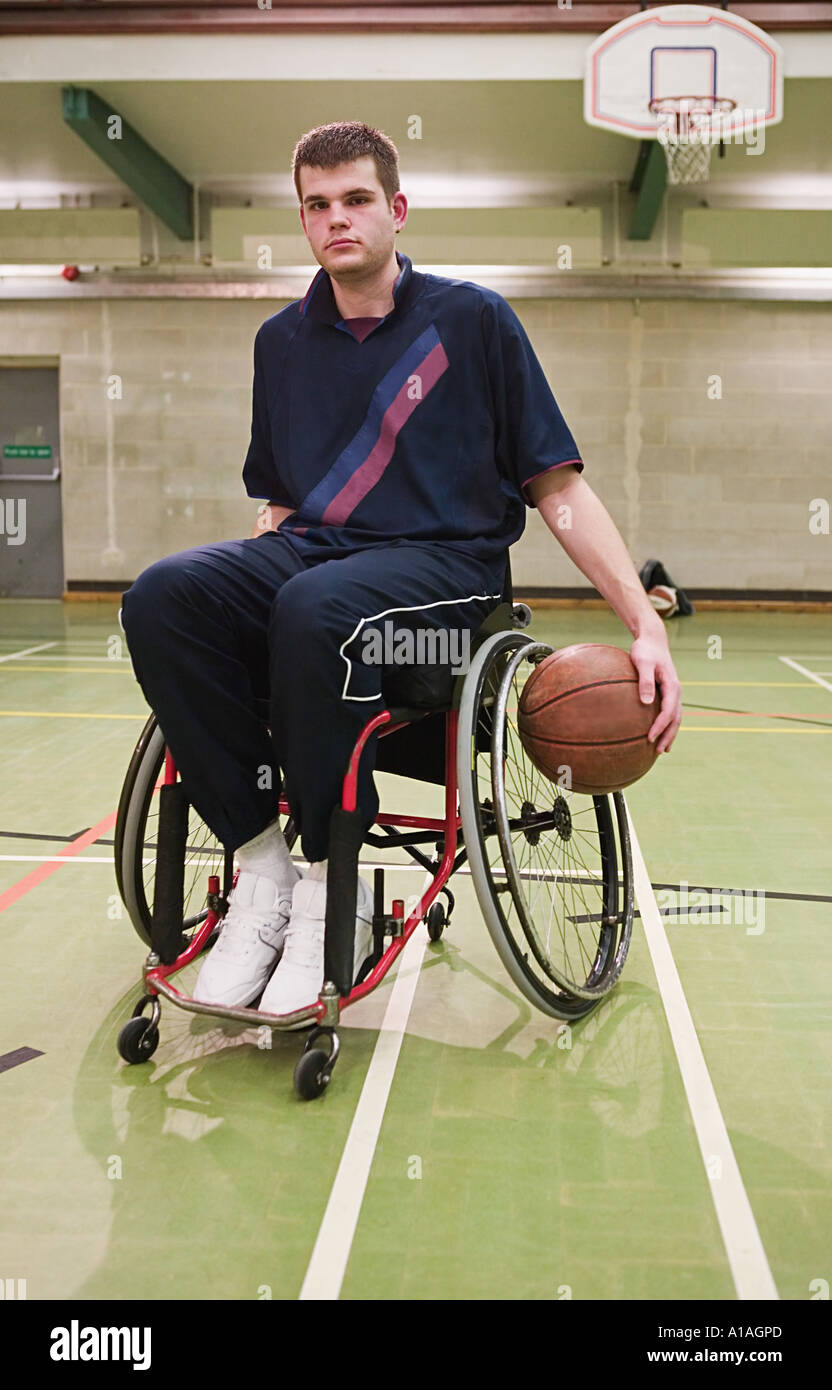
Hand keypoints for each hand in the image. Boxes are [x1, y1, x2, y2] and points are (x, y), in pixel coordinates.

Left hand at [628, 630, 681, 753]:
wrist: (652, 640)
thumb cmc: (645, 650)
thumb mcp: (642, 662)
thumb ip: (645, 681)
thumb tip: (646, 702)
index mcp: (672, 686)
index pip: (669, 711)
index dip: (660, 726)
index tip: (649, 738)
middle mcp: (675, 691)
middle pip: (676, 718)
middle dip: (669, 735)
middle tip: (659, 751)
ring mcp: (672, 692)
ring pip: (675, 717)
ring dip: (670, 733)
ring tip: (662, 749)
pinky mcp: (666, 692)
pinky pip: (669, 712)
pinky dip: (667, 725)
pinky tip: (658, 734)